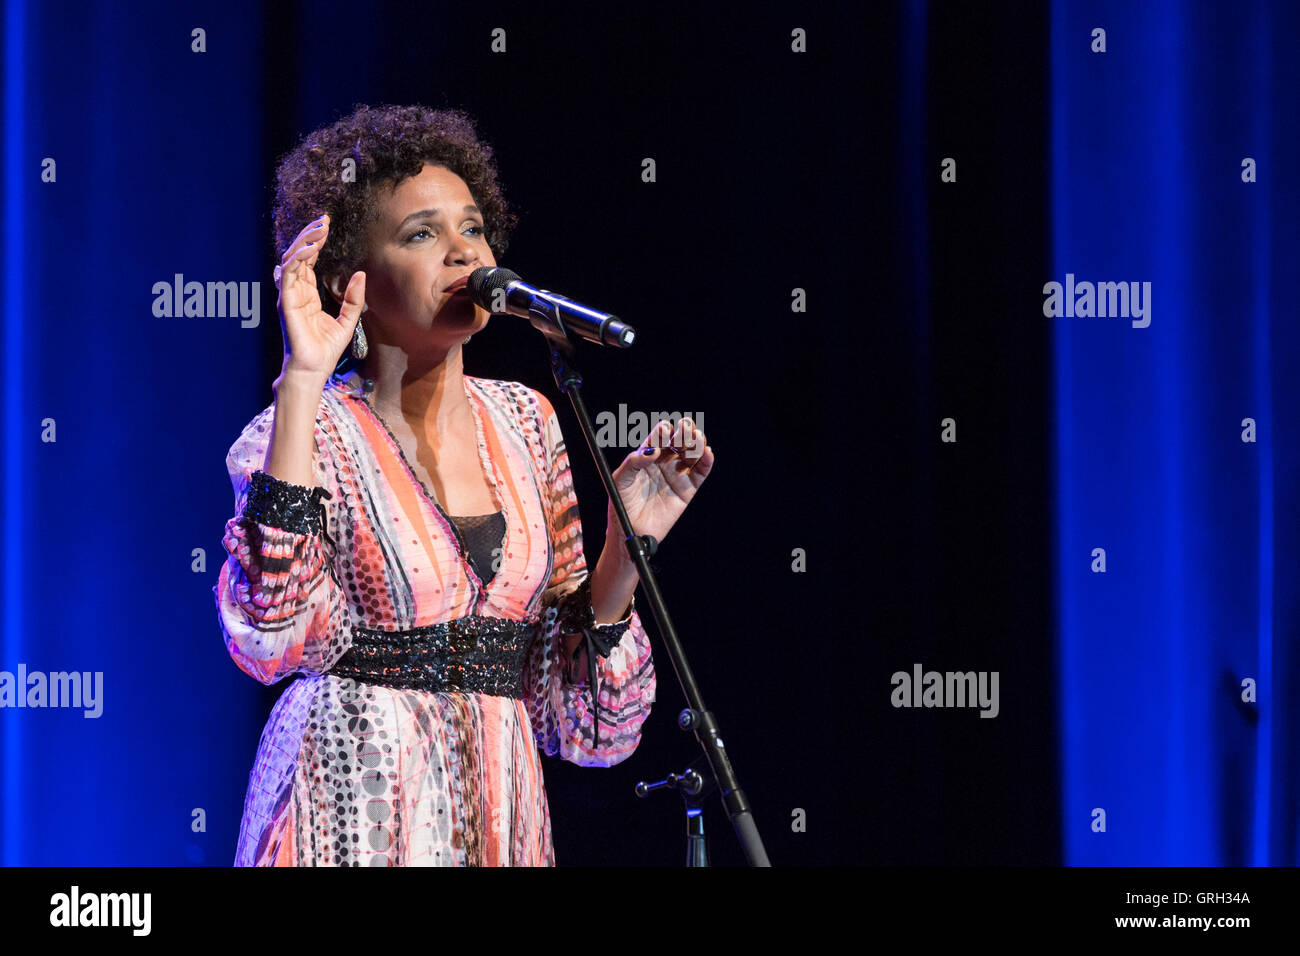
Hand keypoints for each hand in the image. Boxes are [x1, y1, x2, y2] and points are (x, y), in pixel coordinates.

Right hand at [275, 213, 365, 380]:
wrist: (314, 369)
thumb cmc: (326, 349)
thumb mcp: (348, 320)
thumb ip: (353, 299)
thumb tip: (361, 275)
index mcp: (307, 294)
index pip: (309, 260)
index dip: (316, 240)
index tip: (327, 223)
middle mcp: (295, 291)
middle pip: (299, 254)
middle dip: (310, 234)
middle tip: (324, 219)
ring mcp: (288, 295)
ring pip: (292, 259)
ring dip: (304, 241)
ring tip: (319, 228)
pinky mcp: (286, 302)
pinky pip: (289, 274)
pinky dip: (297, 258)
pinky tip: (309, 248)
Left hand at [606, 418, 713, 546]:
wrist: (630, 531)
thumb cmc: (621, 503)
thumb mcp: (620, 479)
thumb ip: (633, 462)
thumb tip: (655, 451)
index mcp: (647, 456)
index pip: (659, 438)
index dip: (663, 431)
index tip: (665, 428)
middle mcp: (664, 463)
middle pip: (678, 442)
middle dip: (684, 432)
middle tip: (686, 426)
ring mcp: (677, 475)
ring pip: (692, 454)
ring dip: (697, 443)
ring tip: (698, 437)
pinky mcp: (688, 490)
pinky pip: (700, 473)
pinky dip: (706, 461)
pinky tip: (707, 452)